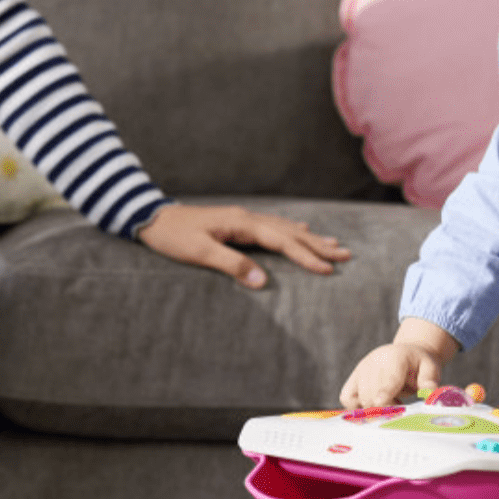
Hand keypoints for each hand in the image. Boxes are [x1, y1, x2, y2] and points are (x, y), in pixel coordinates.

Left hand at [135, 203, 349, 287]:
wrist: (152, 217)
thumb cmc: (173, 237)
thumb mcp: (199, 253)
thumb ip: (232, 266)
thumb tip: (262, 282)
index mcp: (241, 224)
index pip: (282, 241)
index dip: (306, 256)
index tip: (328, 268)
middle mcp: (247, 218)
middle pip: (290, 232)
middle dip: (318, 245)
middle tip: (346, 254)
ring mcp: (243, 218)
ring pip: (284, 228)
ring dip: (310, 237)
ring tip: (333, 243)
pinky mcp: (237, 222)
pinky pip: (273, 226)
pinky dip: (291, 230)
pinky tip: (300, 229)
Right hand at [340, 320, 460, 407]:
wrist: (407, 353)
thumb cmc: (419, 364)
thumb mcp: (431, 368)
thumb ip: (429, 380)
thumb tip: (430, 393)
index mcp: (396, 357)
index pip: (388, 379)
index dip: (384, 394)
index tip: (382, 405)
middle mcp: (374, 361)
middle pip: (372, 393)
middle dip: (385, 408)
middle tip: (401, 408)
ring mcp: (361, 369)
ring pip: (360, 398)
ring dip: (375, 408)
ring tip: (392, 401)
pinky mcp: (353, 377)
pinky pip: (347, 397)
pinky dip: (356, 406)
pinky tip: (374, 404)